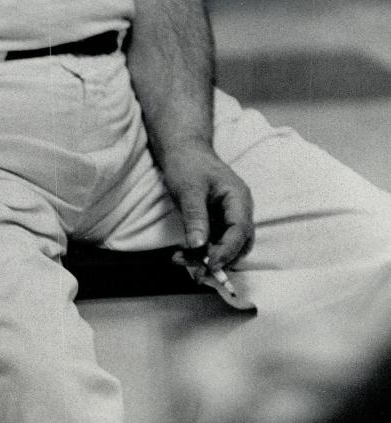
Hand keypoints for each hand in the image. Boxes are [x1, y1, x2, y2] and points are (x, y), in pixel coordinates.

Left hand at [160, 142, 253, 269]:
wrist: (182, 150)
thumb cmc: (188, 164)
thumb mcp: (189, 189)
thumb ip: (196, 217)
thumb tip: (198, 246)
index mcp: (239, 199)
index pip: (240, 232)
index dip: (226, 252)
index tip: (209, 266)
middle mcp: (239, 210)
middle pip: (237, 245)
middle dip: (218, 261)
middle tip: (195, 272)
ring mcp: (229, 217)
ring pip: (225, 247)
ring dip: (206, 258)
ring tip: (181, 260)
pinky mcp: (217, 222)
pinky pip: (214, 242)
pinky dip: (200, 251)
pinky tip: (183, 254)